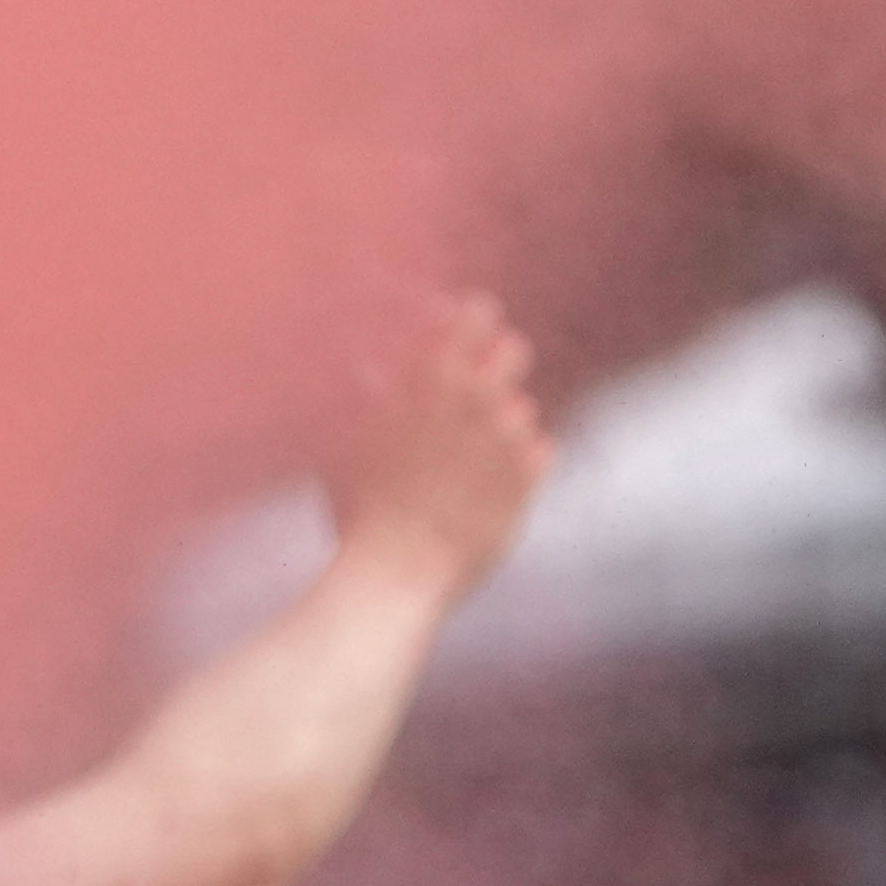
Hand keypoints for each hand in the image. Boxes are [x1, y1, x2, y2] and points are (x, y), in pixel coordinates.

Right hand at [330, 297, 551, 596]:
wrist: (395, 573)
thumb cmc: (360, 509)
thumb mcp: (347, 444)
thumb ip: (365, 397)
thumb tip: (369, 368)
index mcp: (429, 378)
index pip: (474, 313)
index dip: (471, 318)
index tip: (461, 333)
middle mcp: (475, 397)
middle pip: (514, 349)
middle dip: (498, 366)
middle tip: (475, 396)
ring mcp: (507, 435)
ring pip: (521, 409)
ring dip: (498, 430)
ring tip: (463, 469)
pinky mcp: (530, 473)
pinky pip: (539, 450)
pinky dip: (517, 467)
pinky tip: (482, 495)